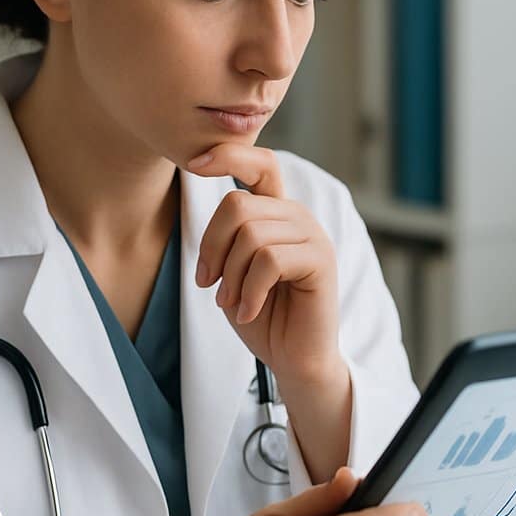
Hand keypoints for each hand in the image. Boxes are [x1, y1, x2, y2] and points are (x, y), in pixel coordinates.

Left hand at [187, 144, 342, 387]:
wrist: (293, 359)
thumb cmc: (262, 315)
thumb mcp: (232, 270)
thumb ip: (227, 237)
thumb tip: (211, 207)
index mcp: (276, 212)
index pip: (260, 163)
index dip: (228, 155)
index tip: (194, 164)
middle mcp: (297, 216)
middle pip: (237, 205)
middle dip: (212, 247)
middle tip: (209, 284)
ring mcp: (313, 235)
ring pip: (250, 235)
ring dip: (230, 276)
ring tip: (232, 302)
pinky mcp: (321, 260)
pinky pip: (269, 260)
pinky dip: (249, 291)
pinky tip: (249, 312)